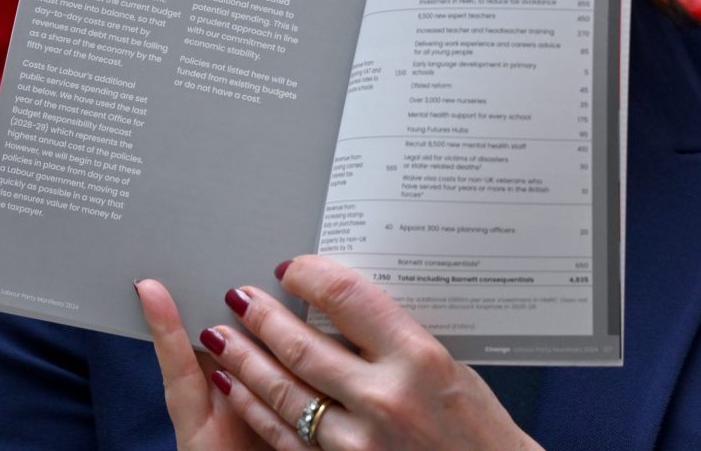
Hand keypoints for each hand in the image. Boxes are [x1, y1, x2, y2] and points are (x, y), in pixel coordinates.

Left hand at [147, 256, 543, 450]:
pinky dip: (254, 407)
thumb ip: (397, 338)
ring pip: (284, 391)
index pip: (349, 298)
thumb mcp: (450, 365)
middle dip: (263, 317)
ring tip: (222, 335)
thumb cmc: (477, 427)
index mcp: (419, 358)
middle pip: (304, 346)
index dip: (311, 276)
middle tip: (240, 295)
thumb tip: (345, 307)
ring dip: (245, 360)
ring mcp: (360, 441)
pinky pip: (284, 435)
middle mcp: (386, 397)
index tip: (291, 268)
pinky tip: (234, 385)